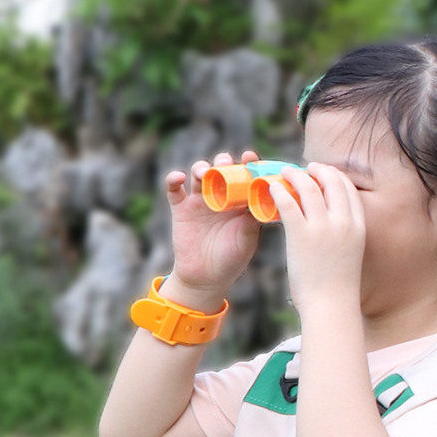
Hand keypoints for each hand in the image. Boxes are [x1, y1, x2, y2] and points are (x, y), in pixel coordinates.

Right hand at [163, 151, 261, 309]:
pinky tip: (179, 177)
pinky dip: (173, 180)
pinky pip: (174, 190)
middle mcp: (221, 196)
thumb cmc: (232, 260)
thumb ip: (253, 221)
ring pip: (198, 174)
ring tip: (205, 172)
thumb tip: (263, 201)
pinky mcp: (181, 209)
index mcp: (240, 201)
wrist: (206, 279)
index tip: (251, 157)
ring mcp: (200, 201)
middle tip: (226, 164)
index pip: (244, 176)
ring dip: (201, 167)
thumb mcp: (247, 240)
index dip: (248, 164)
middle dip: (224, 162)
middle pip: (221, 169)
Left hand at [270, 163, 365, 313]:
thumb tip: (333, 231)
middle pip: (332, 182)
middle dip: (318, 170)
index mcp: (359, 227)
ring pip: (308, 187)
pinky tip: (272, 187)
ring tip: (285, 171)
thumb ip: (345, 238)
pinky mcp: (301, 235)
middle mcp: (343, 223)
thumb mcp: (351, 256)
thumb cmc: (338, 288)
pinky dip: (279, 190)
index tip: (325, 174)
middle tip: (306, 168)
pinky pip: (288, 203)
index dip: (336, 177)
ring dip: (295, 174)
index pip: (350, 191)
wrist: (331, 306)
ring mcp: (322, 228)